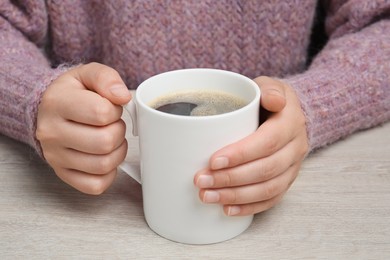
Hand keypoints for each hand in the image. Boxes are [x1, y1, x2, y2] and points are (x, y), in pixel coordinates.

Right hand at [36, 62, 131, 194]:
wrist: (47, 110)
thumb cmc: (72, 93)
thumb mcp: (87, 74)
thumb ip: (107, 78)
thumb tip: (123, 96)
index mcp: (57, 103)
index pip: (101, 113)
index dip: (115, 110)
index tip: (111, 108)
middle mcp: (52, 133)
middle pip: (104, 142)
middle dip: (118, 131)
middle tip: (113, 125)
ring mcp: (55, 157)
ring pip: (103, 165)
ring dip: (117, 152)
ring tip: (111, 139)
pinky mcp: (63, 174)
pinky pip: (95, 185)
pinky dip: (108, 173)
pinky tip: (105, 157)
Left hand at [194, 76, 308, 215]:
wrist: (288, 116)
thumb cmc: (268, 100)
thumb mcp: (269, 85)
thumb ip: (269, 89)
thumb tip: (272, 100)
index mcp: (290, 123)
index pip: (267, 142)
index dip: (241, 154)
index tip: (213, 161)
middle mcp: (295, 148)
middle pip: (265, 170)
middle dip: (231, 179)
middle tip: (201, 181)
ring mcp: (293, 168)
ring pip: (267, 189)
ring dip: (235, 196)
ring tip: (207, 196)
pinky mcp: (286, 181)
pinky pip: (271, 200)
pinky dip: (249, 207)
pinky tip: (227, 210)